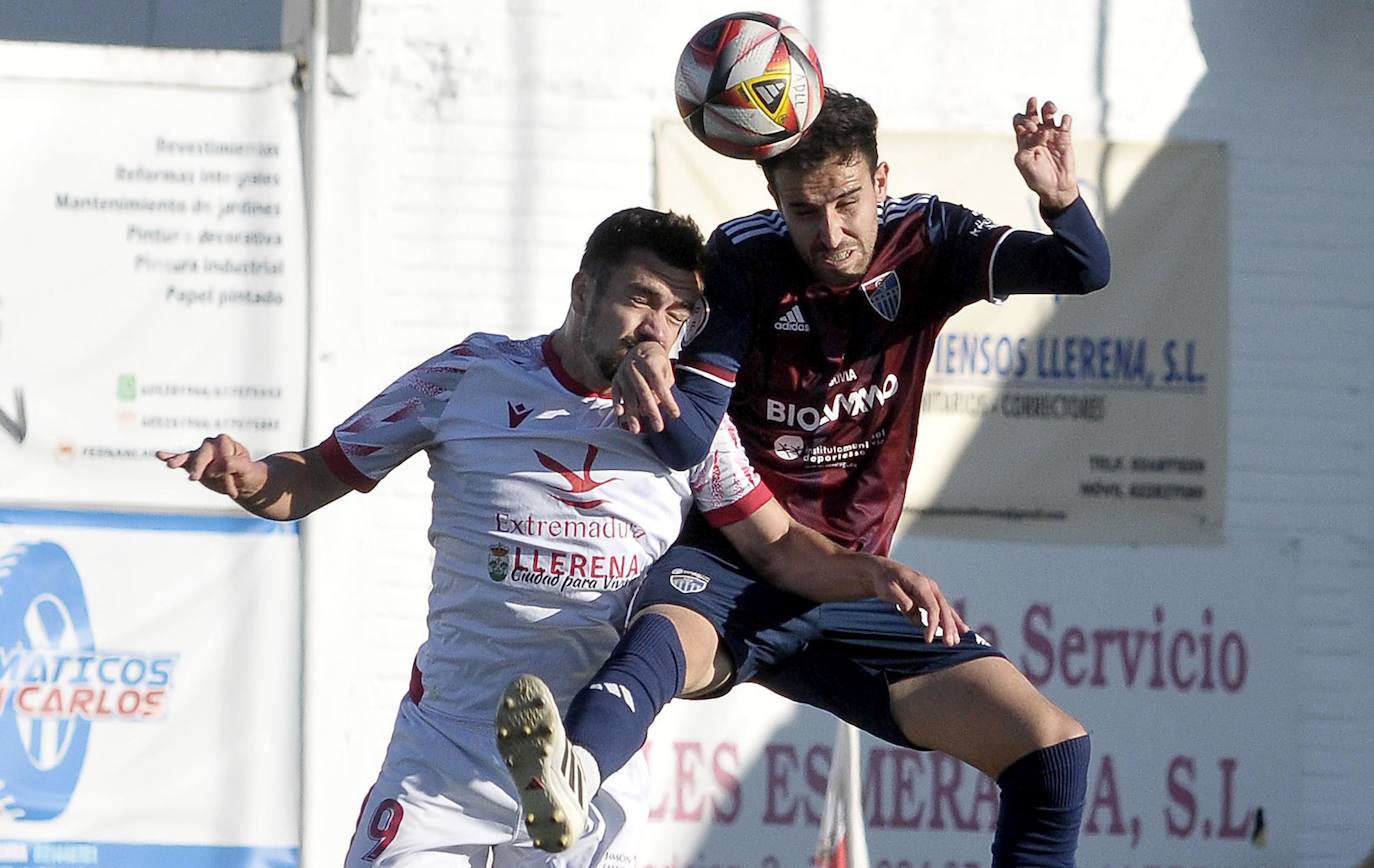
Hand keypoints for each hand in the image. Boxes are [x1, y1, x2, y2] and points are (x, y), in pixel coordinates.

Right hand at [156, 434, 265, 499]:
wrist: (243, 481)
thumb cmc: (247, 474)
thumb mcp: (246, 470)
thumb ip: (236, 464)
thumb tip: (222, 463)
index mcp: (225, 442)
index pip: (221, 453)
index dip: (224, 471)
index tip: (231, 493)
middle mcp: (210, 444)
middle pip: (202, 454)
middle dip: (199, 466)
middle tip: (194, 478)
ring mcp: (200, 454)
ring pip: (189, 457)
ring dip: (180, 460)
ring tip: (171, 464)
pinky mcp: (193, 464)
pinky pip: (181, 460)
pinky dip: (170, 457)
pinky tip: (159, 455)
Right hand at [610, 341, 679, 433]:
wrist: (640, 348)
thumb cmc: (657, 363)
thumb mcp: (665, 369)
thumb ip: (664, 385)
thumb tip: (658, 404)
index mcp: (650, 362)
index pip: (659, 384)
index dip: (667, 400)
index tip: (675, 414)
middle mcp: (634, 366)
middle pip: (643, 392)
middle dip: (651, 411)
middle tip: (658, 428)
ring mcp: (623, 373)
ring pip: (628, 395)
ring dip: (632, 414)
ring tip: (636, 430)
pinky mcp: (615, 379)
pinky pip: (615, 393)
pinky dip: (617, 404)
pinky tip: (620, 414)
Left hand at [868, 558, 970, 645]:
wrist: (884, 571)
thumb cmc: (884, 580)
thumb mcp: (888, 589)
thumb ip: (901, 600)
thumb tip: (912, 611)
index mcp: (921, 584)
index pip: (932, 607)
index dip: (933, 624)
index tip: (928, 640)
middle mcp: (930, 587)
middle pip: (943, 609)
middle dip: (948, 627)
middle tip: (950, 644)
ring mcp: (932, 592)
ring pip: (946, 610)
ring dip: (952, 625)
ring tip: (957, 641)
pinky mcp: (929, 598)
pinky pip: (942, 610)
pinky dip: (950, 620)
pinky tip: (958, 631)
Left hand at [1012, 97, 1079, 212]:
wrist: (1055, 187)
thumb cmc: (1036, 176)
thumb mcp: (1024, 161)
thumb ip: (1026, 144)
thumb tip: (1037, 130)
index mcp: (1024, 139)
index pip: (1019, 121)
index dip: (1021, 120)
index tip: (1027, 128)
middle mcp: (1036, 133)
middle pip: (1032, 112)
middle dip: (1031, 105)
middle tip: (1033, 101)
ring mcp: (1051, 134)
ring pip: (1049, 112)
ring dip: (1049, 106)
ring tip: (1051, 110)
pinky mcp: (1065, 137)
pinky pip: (1066, 121)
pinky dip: (1065, 118)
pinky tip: (1063, 123)